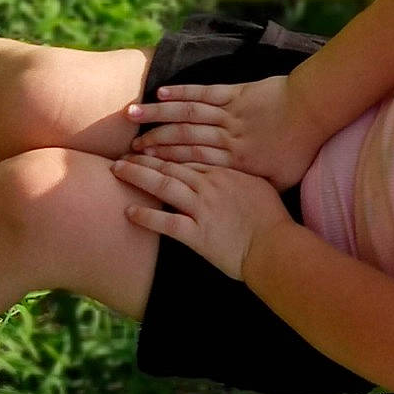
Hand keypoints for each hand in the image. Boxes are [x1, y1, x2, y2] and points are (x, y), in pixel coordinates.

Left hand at [113, 155, 293, 281]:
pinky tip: (129, 211)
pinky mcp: (197, 234)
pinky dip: (146, 217)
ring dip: (138, 176)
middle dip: (145, 157)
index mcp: (226, 172)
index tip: (150, 146)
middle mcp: (211, 185)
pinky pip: (165, 222)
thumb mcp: (261, 187)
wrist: (276, 246)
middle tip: (124, 153)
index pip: (189, 155)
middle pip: (171, 165)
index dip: (167, 150)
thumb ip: (242, 177)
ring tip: (118, 169)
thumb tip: (231, 173)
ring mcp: (202, 209)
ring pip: (164, 185)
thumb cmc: (273, 220)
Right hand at [123, 75, 321, 189]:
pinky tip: (161, 92)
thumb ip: (254, 187)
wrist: (316, 112)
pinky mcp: (236, 93)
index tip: (141, 171)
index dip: (164, 167)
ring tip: (132, 117)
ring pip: (187, 114)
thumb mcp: (281, 180)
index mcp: (235, 162)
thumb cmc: (301, 149)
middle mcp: (227, 137)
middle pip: (182, 140)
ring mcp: (230, 114)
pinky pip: (203, 93)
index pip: (191, 165)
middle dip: (153, 145)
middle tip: (127, 150)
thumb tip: (237, 199)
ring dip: (158, 116)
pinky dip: (181, 92)